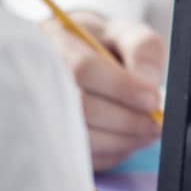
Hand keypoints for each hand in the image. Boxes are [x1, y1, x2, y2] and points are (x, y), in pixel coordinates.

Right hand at [41, 13, 164, 169]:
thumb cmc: (96, 46)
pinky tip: (124, 141)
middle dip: (126, 120)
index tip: (153, 99)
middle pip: (81, 107)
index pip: (84, 68)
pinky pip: (79, 157)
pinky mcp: (44, 141)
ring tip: (147, 133)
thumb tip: (150, 86)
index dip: (122, 87)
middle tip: (156, 124)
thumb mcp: (121, 34)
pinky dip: (109, 154)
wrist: (68, 62)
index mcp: (53, 41)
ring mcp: (34, 112)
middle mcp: (34, 77)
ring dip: (121, 141)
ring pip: (79, 137)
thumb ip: (142, 50)